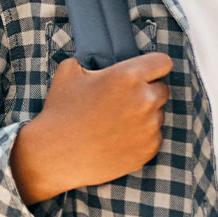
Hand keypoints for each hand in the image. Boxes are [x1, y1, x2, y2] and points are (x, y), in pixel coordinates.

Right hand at [10, 53, 172, 203]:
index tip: (144, 73)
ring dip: (144, 116)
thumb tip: (100, 61)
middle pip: (162, 90)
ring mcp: (149, 128)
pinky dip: (141, 137)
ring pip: (158, 115)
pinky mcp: (148, 150)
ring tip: (116, 122)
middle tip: (123, 101)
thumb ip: (92, 61)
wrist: (55, 155)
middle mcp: (144, 101)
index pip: (163, 62)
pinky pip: (154, 137)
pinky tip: (117, 139)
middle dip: (147, 92)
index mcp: (128, 77)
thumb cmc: (61, 112)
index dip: (152, 67)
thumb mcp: (69, 72)